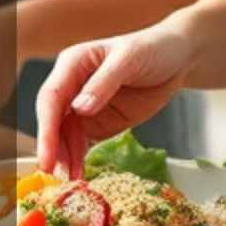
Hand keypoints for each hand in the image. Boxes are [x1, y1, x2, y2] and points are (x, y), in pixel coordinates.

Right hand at [36, 24, 191, 178]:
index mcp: (74, 63)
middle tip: (53, 173)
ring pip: (65, 134)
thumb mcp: (129, 59)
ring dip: (65, 156)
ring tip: (71, 178)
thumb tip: (79, 109)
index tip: (47, 154)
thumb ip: (104, 82)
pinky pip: (83, 142)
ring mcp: (85, 106)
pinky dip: (79, 157)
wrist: (178, 58)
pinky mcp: (100, 122)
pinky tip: (80, 171)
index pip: (52, 97)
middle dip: (51, 146)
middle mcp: (74, 85)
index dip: (47, 127)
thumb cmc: (152, 47)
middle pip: (53, 119)